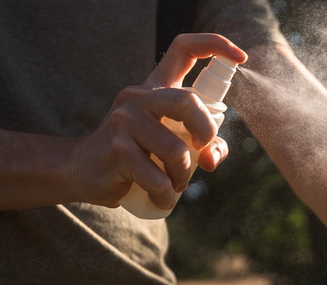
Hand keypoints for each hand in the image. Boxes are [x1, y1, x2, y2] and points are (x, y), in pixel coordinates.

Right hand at [67, 33, 246, 207]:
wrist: (86, 171)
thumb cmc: (139, 154)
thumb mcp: (173, 142)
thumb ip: (205, 145)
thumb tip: (211, 157)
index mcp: (157, 87)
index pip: (184, 48)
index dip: (216, 45)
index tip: (240, 56)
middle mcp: (139, 97)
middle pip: (188, 101)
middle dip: (206, 132)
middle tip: (202, 152)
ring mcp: (124, 121)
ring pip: (176, 150)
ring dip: (183, 177)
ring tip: (175, 185)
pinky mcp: (116, 149)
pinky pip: (156, 178)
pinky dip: (166, 195)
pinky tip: (161, 197)